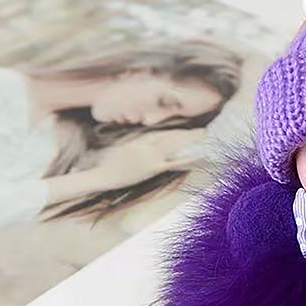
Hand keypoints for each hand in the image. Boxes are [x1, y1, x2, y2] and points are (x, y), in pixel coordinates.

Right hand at [90, 129, 206, 189]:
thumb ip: (133, 144)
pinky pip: (172, 162)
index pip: (161, 133)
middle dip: (187, 134)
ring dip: (190, 140)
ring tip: (203, 137)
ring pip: (174, 145)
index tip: (187, 129)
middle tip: (203, 131)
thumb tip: (142, 142)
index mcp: (138, 140)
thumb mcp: (120, 149)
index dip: (175, 131)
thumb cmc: (107, 164)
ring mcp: (149, 156)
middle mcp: (146, 145)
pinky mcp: (152, 168)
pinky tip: (196, 155)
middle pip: (171, 137)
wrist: (103, 175)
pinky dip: (185, 158)